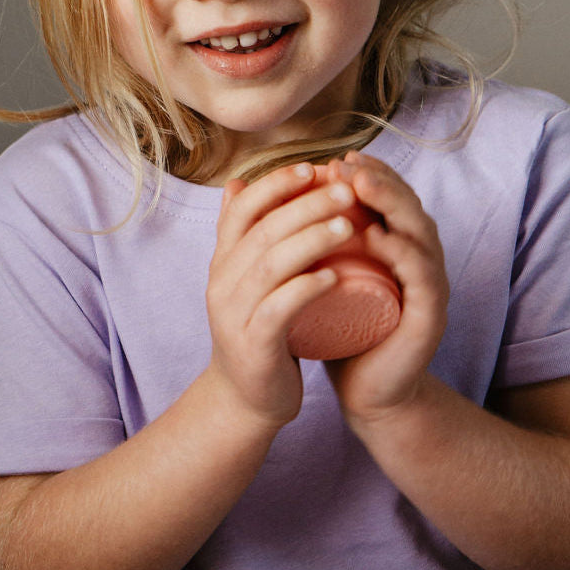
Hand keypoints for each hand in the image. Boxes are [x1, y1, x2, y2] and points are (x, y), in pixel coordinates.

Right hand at [204, 161, 364, 427]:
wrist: (245, 400)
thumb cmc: (259, 335)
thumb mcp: (247, 282)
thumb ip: (246, 238)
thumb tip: (238, 183)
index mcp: (223, 263)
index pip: (241, 209)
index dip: (276, 184)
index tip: (313, 168)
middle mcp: (222, 284)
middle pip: (262, 231)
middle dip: (305, 204)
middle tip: (345, 190)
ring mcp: (234, 314)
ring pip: (271, 265)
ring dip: (311, 239)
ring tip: (348, 224)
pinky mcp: (253, 344)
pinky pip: (279, 309)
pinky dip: (306, 288)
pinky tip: (335, 276)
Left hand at [322, 152, 448, 421]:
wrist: (367, 394)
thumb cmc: (342, 338)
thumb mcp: (320, 284)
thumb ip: (305, 251)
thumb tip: (267, 212)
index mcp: (398, 251)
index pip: (389, 200)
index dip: (367, 174)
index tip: (335, 161)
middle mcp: (420, 263)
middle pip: (408, 207)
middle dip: (379, 179)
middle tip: (348, 165)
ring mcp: (429, 288)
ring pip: (420, 233)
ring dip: (392, 205)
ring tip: (360, 186)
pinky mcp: (430, 317)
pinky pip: (423, 276)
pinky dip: (404, 253)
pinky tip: (380, 237)